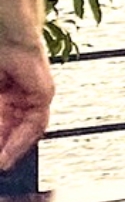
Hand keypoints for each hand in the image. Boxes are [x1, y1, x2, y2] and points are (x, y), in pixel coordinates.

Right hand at [0, 43, 52, 170]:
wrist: (3, 35)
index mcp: (3, 96)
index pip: (3, 127)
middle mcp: (19, 98)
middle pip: (15, 132)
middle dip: (4, 151)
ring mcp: (32, 96)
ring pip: (26, 131)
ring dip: (13, 149)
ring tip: (2, 165)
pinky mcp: (43, 94)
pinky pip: (35, 123)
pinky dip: (22, 139)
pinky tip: (9, 152)